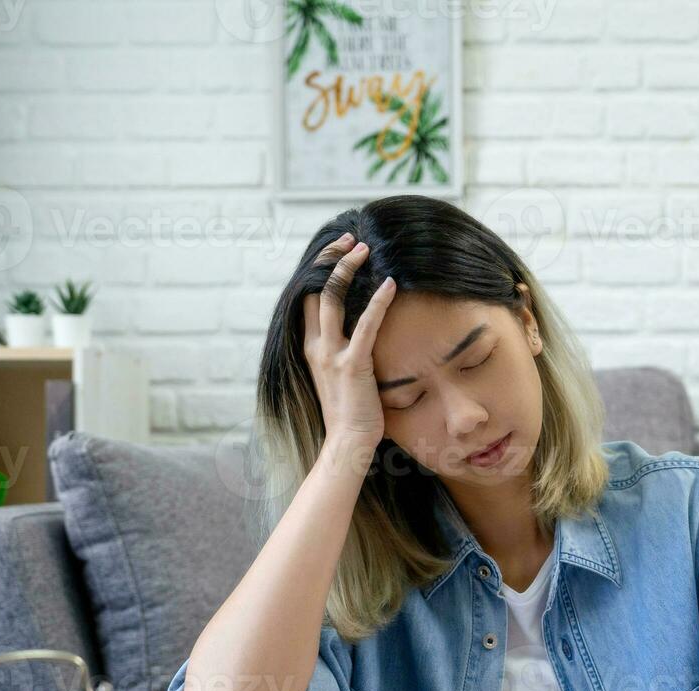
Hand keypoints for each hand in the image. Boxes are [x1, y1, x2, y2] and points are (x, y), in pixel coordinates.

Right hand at [302, 231, 397, 450]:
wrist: (347, 443)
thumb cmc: (350, 412)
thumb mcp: (339, 375)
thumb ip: (342, 350)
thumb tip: (359, 329)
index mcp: (311, 347)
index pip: (309, 297)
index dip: (321, 270)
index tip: (338, 250)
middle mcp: (316, 346)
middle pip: (315, 289)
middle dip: (331, 259)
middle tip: (351, 240)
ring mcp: (331, 354)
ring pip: (332, 299)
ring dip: (347, 269)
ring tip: (364, 249)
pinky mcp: (353, 365)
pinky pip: (365, 325)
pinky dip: (378, 302)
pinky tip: (390, 284)